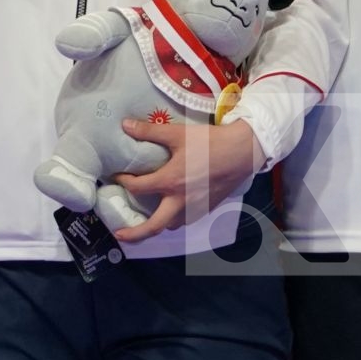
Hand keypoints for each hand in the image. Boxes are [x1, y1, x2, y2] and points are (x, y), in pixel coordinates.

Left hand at [109, 118, 263, 242]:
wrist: (243, 151)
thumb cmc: (210, 142)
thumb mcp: (178, 134)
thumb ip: (149, 131)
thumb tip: (125, 125)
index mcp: (170, 182)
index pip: (138, 188)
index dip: (123, 181)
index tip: (117, 177)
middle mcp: (180, 201)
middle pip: (153, 226)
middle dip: (134, 234)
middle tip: (120, 235)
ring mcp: (195, 208)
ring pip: (171, 225)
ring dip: (157, 225)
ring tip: (148, 218)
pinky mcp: (207, 208)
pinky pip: (186, 220)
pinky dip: (175, 218)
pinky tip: (173, 208)